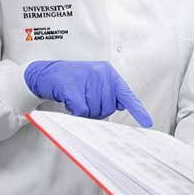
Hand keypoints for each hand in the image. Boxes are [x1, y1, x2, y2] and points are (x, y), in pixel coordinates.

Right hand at [23, 60, 153, 127]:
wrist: (46, 72)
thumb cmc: (71, 78)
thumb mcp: (93, 80)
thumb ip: (107, 91)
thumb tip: (119, 106)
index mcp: (108, 72)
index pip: (125, 94)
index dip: (137, 110)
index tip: (147, 122)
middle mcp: (100, 73)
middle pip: (108, 107)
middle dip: (97, 110)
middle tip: (85, 102)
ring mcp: (86, 79)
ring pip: (95, 110)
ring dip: (86, 112)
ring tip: (77, 99)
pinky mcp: (72, 87)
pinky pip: (82, 111)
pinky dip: (76, 112)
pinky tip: (70, 102)